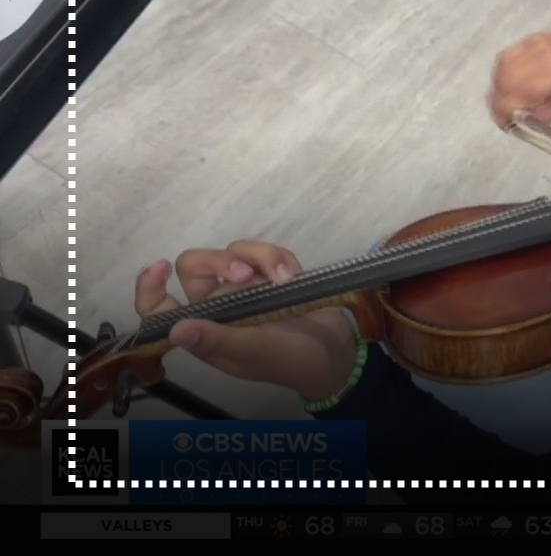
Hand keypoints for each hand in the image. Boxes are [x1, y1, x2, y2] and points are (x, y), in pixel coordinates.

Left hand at [134, 240, 358, 401]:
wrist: (338, 353)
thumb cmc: (293, 361)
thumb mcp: (255, 354)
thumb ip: (219, 341)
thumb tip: (175, 331)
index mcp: (206, 330)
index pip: (161, 309)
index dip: (150, 288)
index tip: (159, 267)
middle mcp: (219, 306)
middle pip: (196, 266)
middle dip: (219, 262)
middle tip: (244, 274)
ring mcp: (247, 289)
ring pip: (234, 253)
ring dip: (258, 257)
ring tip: (284, 277)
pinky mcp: (273, 276)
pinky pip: (265, 252)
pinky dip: (279, 258)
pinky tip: (294, 274)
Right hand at [487, 31, 550, 128]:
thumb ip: (539, 117)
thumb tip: (514, 119)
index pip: (512, 96)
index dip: (501, 113)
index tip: (505, 124)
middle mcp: (539, 59)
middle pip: (502, 80)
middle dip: (497, 99)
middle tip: (504, 112)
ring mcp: (534, 45)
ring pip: (501, 65)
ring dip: (498, 84)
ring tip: (507, 96)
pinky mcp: (533, 38)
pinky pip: (508, 54)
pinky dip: (504, 69)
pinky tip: (512, 79)